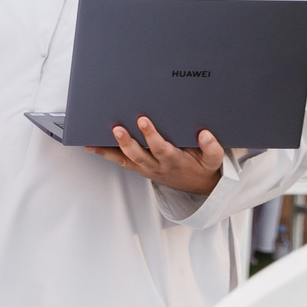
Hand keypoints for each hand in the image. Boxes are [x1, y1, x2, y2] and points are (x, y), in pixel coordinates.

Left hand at [85, 116, 225, 195]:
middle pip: (139, 155)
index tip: (143, 120)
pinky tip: (92, 146)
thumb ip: (212, 148)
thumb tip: (205, 134)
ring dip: (110, 150)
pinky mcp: (140, 168)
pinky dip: (106, 154)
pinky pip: (121, 161)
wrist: (199, 186)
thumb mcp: (214, 160)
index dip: (151, 136)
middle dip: (126, 142)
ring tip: (94, 140)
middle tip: (117, 128)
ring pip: (125, 159)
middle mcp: (157, 165)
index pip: (161, 148)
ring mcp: (146, 168)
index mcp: (174, 160)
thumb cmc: (203, 167)